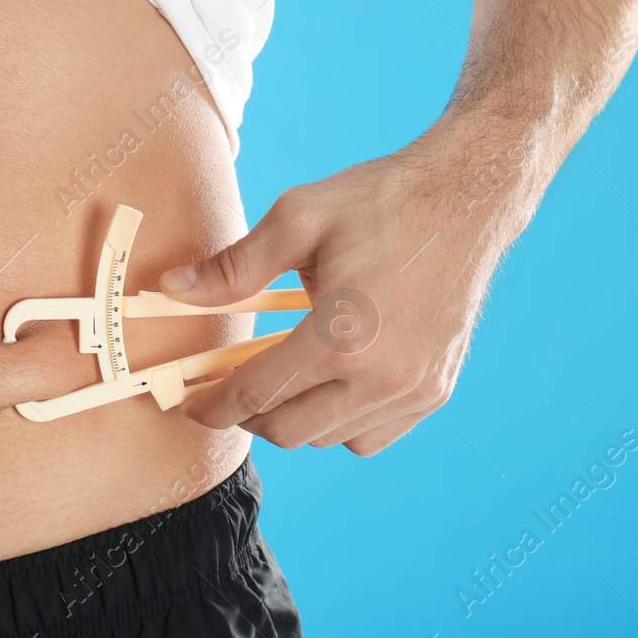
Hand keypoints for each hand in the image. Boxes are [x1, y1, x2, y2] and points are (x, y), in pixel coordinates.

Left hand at [157, 113, 540, 455]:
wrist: (466, 198)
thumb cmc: (381, 201)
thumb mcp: (298, 218)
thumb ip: (234, 266)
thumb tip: (171, 288)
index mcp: (341, 335)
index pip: (256, 394)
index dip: (212, 405)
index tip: (189, 404)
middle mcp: (381, 375)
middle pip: (290, 431)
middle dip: (247, 417)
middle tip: (227, 390)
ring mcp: (414, 389)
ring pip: (332, 438)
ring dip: (295, 418)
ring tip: (278, 380)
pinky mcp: (435, 390)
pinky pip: (373, 435)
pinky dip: (341, 423)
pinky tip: (330, 384)